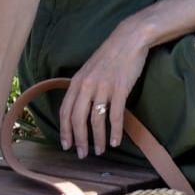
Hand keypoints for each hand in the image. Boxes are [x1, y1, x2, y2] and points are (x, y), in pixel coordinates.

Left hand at [59, 22, 150, 157]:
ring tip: (100, 151)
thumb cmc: (110, 55)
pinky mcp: (120, 89)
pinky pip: (116, 116)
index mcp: (77, 81)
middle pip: (78, 119)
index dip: (65, 131)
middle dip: (79, 140)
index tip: (66, 145)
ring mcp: (103, 87)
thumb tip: (79, 109)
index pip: (65, 111)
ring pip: (96, 120)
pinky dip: (115, 131)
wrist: (129, 39)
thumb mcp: (89, 70)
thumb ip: (83, 87)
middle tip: (82, 154)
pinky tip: (115, 141)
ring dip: (98, 139)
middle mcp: (87, 86)